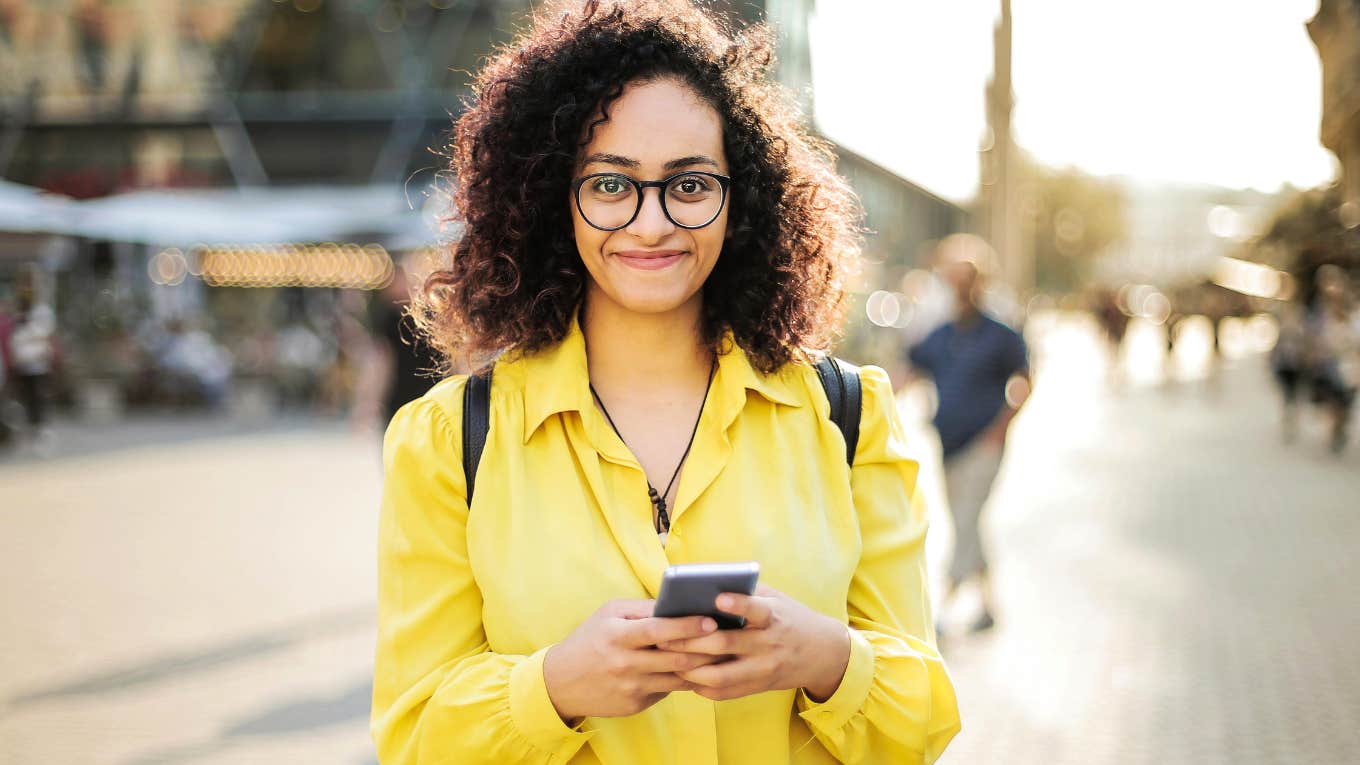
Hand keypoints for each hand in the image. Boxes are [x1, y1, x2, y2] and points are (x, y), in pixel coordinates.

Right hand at [542, 599, 724, 721]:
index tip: (710, 621)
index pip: (658, 630)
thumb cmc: (590, 640)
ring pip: (677, 677)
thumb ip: (642, 609)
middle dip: (705, 649)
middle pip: (675, 657)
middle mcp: (625, 663)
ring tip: (721, 654)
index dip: (687, 626)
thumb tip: (676, 603)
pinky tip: (698, 670)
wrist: (561, 682)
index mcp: (618, 636)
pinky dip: (684, 680)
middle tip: (728, 639)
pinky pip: (667, 690)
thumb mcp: (609, 614)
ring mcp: (631, 687)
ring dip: (702, 667)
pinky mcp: (635, 705)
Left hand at [658, 585, 850, 702]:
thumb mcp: (776, 598)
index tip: (719, 597)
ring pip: (719, 676)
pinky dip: (700, 686)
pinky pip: (723, 693)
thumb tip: (704, 582)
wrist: (822, 653)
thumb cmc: (789, 618)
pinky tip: (685, 674)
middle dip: (690, 640)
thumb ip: (747, 591)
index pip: (757, 610)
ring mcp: (761, 670)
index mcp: (773, 617)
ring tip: (669, 657)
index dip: (739, 604)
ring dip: (690, 668)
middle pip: (725, 645)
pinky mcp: (756, 688)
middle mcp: (767, 645)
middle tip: (663, 634)